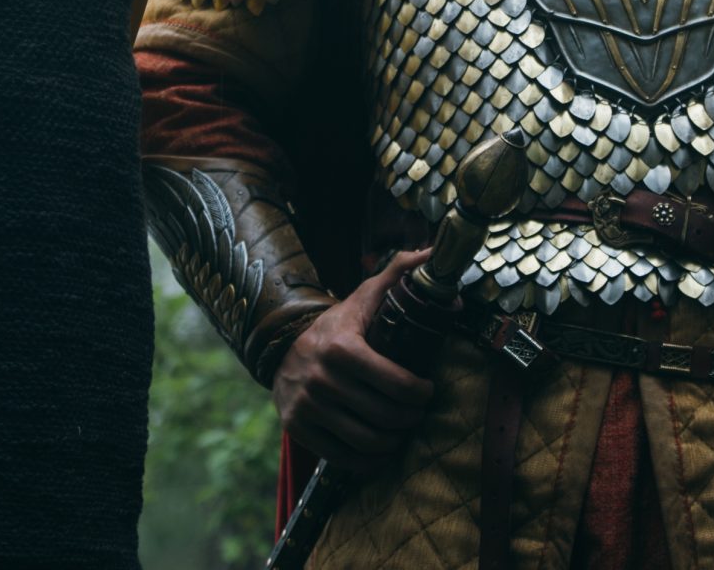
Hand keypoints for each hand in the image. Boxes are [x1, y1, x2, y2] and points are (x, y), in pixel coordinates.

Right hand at [270, 249, 434, 468]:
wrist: (281, 348)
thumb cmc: (336, 325)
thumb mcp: (363, 297)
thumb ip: (397, 274)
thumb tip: (432, 254)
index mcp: (343, 348)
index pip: (398, 384)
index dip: (422, 393)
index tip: (427, 390)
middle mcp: (322, 379)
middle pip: (386, 415)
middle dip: (411, 417)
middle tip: (417, 411)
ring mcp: (308, 406)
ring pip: (368, 440)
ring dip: (394, 441)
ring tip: (401, 429)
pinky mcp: (298, 427)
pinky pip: (343, 457)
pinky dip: (368, 460)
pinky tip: (380, 449)